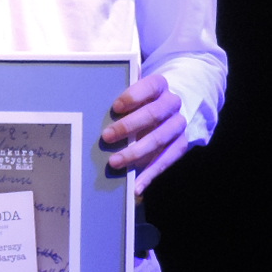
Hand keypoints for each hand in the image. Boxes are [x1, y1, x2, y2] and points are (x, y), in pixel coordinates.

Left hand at [101, 74, 189, 194]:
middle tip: (106, 137)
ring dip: (135, 152)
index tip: (115, 107)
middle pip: (153, 114)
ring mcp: (178, 124)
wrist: (166, 111)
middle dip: (128, 126)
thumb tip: (91, 108)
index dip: (133, 96)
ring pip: (159, 139)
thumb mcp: (131, 96)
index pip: (150, 86)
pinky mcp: (180, 144)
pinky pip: (166, 160)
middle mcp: (172, 103)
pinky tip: (135, 186)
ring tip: (114, 162)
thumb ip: (120, 101)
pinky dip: (149, 174)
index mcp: (159, 85)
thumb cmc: (138, 102)